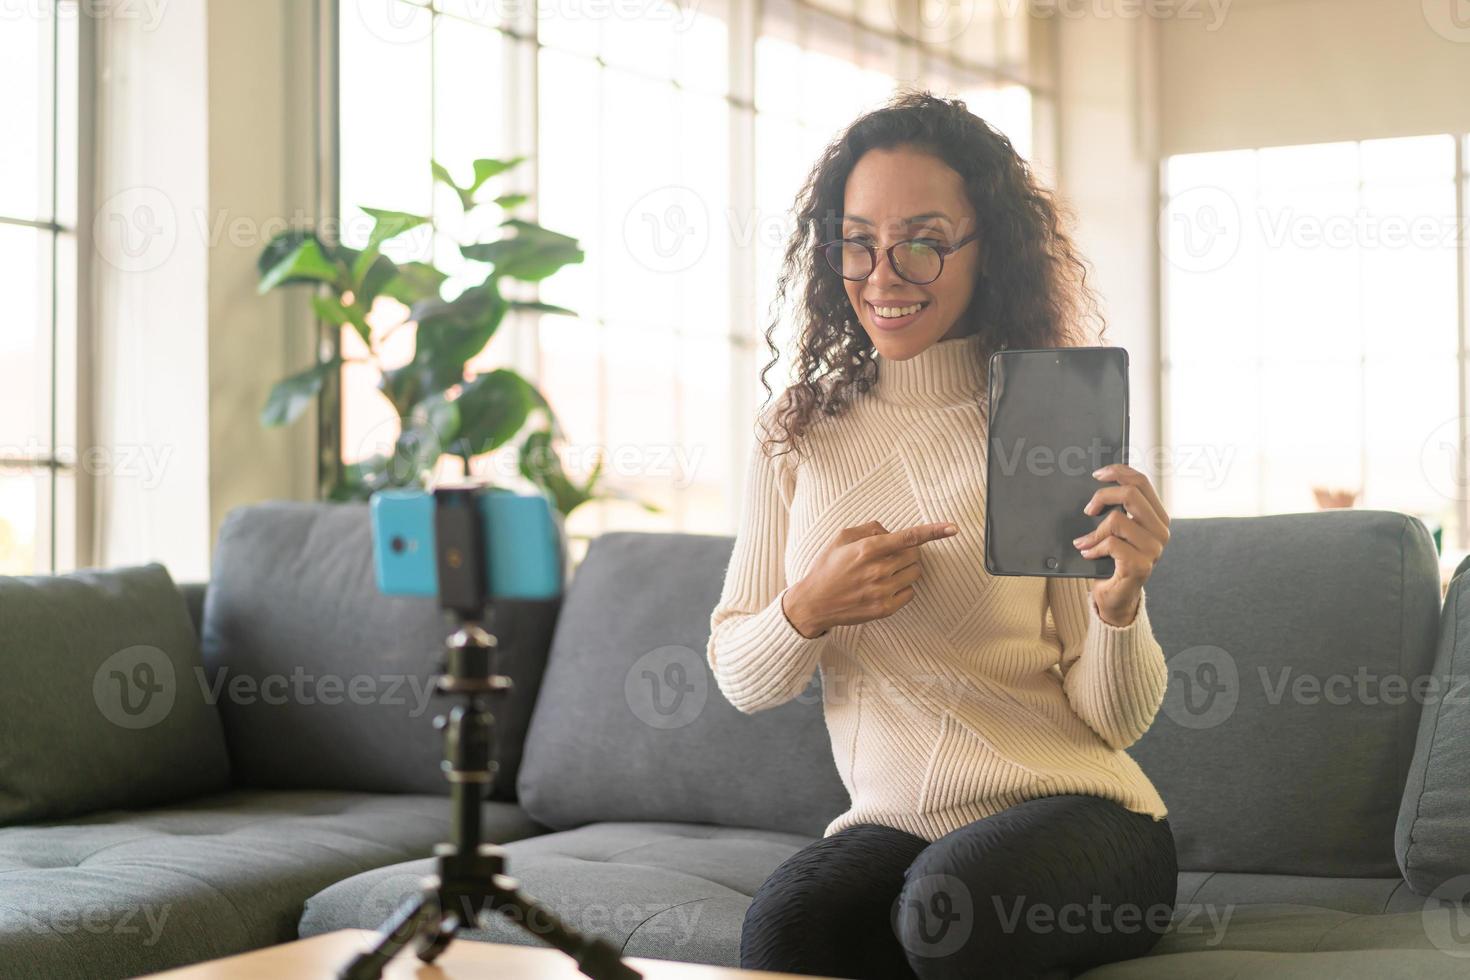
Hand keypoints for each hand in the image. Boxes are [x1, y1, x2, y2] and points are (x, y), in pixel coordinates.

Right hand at [784, 520, 958, 636]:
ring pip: (915, 574)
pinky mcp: (884, 608)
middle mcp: (878, 570)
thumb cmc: (827, 568)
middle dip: (908, 552)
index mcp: (867, 549)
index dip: (933, 531)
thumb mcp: (841, 538)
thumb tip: (890, 531)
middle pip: (915, 556)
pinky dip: (903, 587)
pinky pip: (910, 593)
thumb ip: (868, 529)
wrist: (813, 603)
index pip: (908, 537)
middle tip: (890, 556)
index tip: (953, 528)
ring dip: (907, 569)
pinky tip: (886, 586)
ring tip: (887, 571)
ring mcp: (882, 591)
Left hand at [1072, 464, 1169, 626]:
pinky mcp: (1140, 565)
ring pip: (1117, 519)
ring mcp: (1153, 549)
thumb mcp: (1118, 530)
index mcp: (1158, 517)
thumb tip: (1099, 481)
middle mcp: (1160, 531)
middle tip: (1088, 509)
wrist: (1117, 596)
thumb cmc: (1115, 559)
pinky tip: (1088, 553)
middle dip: (1102, 496)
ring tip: (1086, 541)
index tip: (1097, 474)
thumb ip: (1118, 508)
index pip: (1142, 482)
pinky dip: (1093, 547)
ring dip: (1094, 531)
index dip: (1118, 472)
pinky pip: (1111, 543)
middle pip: (1130, 494)